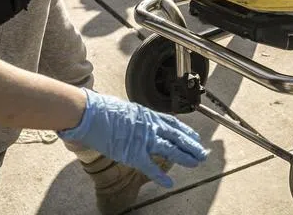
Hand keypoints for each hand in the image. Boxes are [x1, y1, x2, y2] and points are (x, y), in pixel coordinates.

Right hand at [58, 89, 206, 187]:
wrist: (90, 112)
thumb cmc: (103, 109)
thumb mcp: (126, 110)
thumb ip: (136, 118)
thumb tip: (138, 122)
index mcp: (148, 115)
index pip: (173, 123)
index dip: (186, 131)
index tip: (195, 137)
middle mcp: (150, 126)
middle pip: (177, 136)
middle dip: (192, 145)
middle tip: (203, 153)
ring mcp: (143, 139)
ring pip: (170, 149)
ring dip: (185, 156)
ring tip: (196, 162)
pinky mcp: (132, 153)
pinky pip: (150, 166)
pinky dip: (160, 176)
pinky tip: (169, 183)